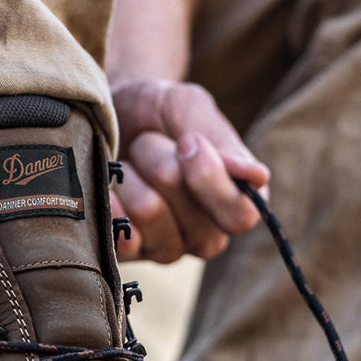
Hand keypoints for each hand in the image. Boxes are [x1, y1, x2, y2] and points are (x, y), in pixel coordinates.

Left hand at [111, 78, 268, 263]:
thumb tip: (257, 177)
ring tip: (127, 162)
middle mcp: (206, 234)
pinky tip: (108, 186)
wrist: (103, 116)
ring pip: (149, 212)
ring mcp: (167, 248)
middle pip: (190, 212)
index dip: (211, 180)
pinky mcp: (128, 254)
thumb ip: (220, 139)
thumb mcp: (188, 107)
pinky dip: (109, 200)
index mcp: (237, 201)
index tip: (188, 142)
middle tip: (150, 143)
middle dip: (162, 161)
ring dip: (130, 173)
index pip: (240, 216)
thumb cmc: (154, 113)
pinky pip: (119, 235)